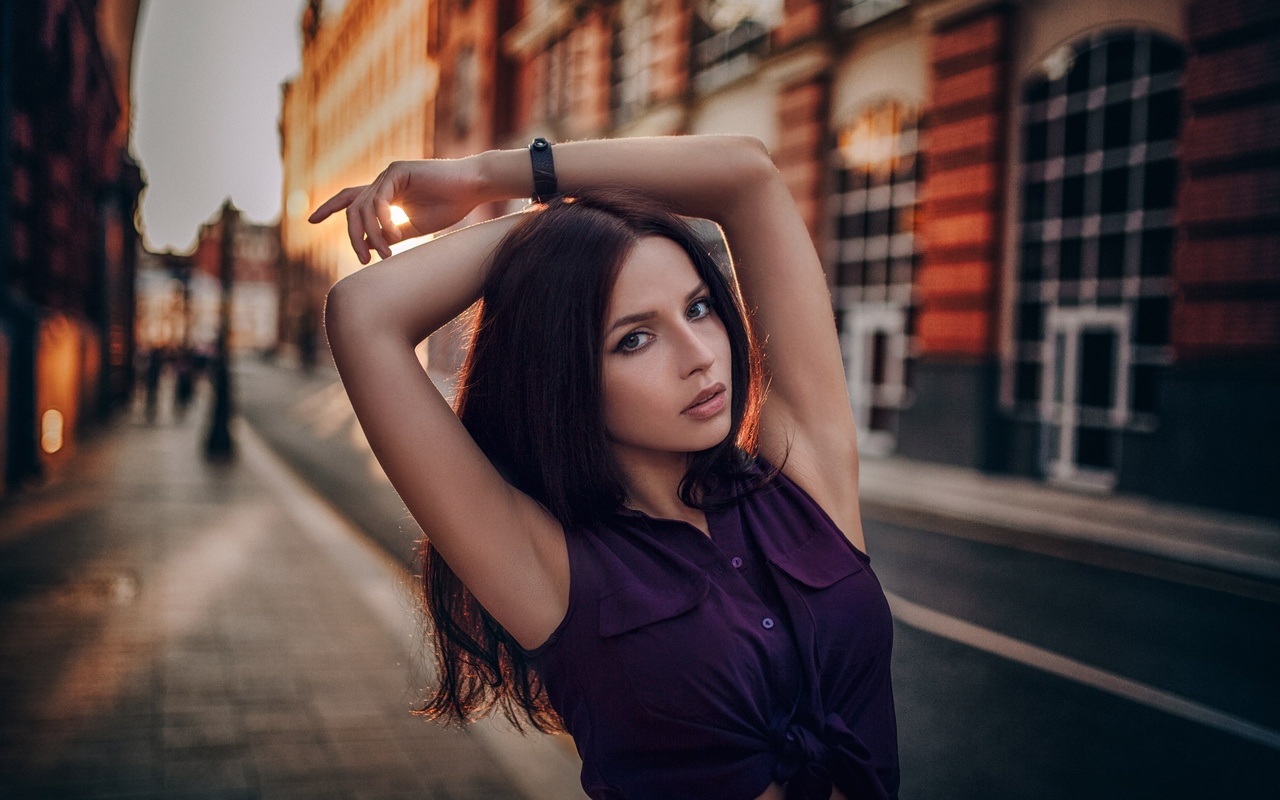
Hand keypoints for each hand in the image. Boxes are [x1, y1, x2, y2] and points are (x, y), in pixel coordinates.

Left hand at [308, 158, 484, 263]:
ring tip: (385, 254)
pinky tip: (393, 235)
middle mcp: (383, 181)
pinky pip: (380, 198)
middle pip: (353, 208)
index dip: (329, 207)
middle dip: (353, 236)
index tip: (311, 220)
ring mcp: (389, 174)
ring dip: (371, 233)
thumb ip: (390, 234)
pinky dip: (382, 219)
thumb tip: (366, 245)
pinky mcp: (399, 171)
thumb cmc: (449, 206)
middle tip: (363, 259)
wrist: (473, 189)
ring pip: (364, 206)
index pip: (350, 199)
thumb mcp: (414, 227)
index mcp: (385, 193)